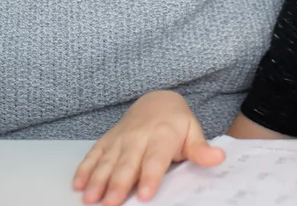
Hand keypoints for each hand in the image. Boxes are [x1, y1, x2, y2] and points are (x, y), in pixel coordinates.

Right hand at [73, 91, 223, 205]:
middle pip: (127, 164)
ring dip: (97, 180)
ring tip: (91, 198)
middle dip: (117, 184)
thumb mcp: (193, 132)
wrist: (156, 101)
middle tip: (110, 203)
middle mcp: (138, 137)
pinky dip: (84, 169)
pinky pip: (94, 154)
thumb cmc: (176, 123)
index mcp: (162, 136)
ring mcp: (120, 139)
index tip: (144, 194)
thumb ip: (201, 149)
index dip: (149, 177)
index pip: (155, 159)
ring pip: (107, 161)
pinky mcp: (107, 141)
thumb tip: (217, 157)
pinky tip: (78, 184)